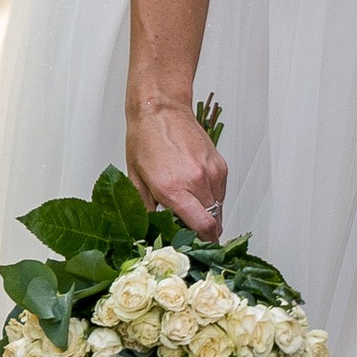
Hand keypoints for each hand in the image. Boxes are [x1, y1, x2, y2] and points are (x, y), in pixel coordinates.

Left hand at [128, 96, 226, 237]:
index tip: (197, 247)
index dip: (203, 243)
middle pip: (214, 222)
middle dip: (204, 231)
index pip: (203, 227)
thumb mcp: (135, 180)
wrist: (160, 109)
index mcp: (174, 188)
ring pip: (219, 207)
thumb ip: (146, 211)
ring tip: (190, 205)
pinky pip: (221, 191)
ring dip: (208, 213)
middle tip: (190, 230)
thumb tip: (152, 232)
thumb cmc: (145, 139)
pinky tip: (196, 188)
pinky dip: (212, 196)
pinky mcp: (220, 164)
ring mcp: (212, 171)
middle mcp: (197, 181)